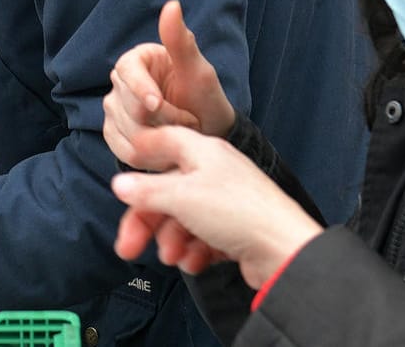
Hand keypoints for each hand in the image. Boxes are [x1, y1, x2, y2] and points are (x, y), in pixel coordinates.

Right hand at [104, 0, 236, 169]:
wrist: (209, 133)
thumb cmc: (205, 98)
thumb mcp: (198, 70)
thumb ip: (180, 40)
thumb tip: (173, 4)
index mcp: (136, 60)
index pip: (126, 72)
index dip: (140, 89)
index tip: (158, 104)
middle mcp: (119, 82)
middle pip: (124, 104)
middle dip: (161, 118)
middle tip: (189, 120)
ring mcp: (113, 108)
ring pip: (124, 128)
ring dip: (158, 137)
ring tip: (181, 132)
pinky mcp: (114, 133)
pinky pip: (121, 147)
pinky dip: (147, 153)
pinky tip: (166, 147)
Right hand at [111, 125, 321, 288]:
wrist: (285, 253)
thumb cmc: (240, 214)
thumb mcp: (182, 197)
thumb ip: (147, 190)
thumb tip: (120, 184)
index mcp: (205, 154)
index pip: (167, 141)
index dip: (144, 150)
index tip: (125, 165)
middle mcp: (216, 175)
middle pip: (167, 192)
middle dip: (146, 221)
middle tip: (129, 245)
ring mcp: (227, 205)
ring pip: (182, 220)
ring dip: (171, 241)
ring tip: (174, 257)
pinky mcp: (236, 233)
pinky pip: (202, 239)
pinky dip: (194, 252)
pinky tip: (195, 263)